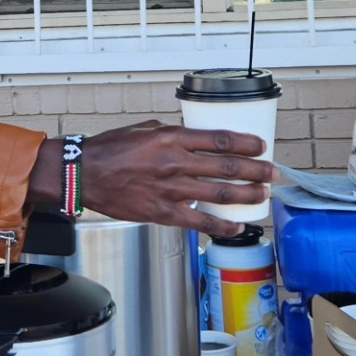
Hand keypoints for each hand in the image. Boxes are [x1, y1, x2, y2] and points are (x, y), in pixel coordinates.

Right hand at [28, 120, 273, 237]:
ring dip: (246, 195)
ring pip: (218, 194)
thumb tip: (192, 138)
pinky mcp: (162, 212)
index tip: (261, 145)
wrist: (83, 174)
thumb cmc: (109, 150)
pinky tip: (236, 226)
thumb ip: (169, 134)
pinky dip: (221, 225)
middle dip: (255, 170)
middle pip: (226, 167)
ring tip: (262, 195)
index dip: (245, 143)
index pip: (218, 139)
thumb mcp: (142, 130)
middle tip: (273, 172)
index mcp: (170, 138)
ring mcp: (169, 189)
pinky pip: (199, 222)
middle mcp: (173, 162)